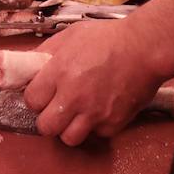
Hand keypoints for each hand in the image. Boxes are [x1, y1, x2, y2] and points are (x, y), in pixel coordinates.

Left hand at [23, 19, 166, 145]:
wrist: (144, 48)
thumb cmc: (109, 38)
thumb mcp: (71, 35)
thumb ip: (47, 51)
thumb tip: (30, 62)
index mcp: (59, 73)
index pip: (31, 100)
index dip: (35, 98)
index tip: (41, 94)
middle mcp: (74, 96)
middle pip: (45, 127)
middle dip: (47, 119)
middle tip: (54, 109)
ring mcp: (94, 113)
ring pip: (68, 138)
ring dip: (69, 128)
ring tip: (75, 114)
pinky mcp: (113, 123)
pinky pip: (96, 134)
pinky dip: (95, 127)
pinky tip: (98, 110)